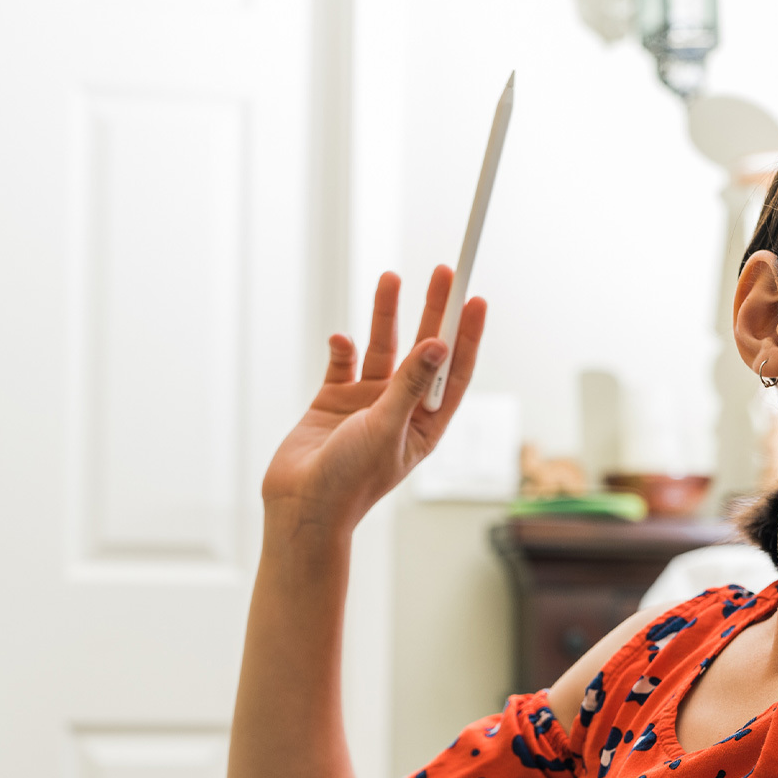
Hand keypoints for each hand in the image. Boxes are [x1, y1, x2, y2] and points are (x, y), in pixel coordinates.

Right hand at [261, 267, 486, 531]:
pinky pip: (342, 363)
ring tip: (391, 278)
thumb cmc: (352, 481)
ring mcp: (367, 403)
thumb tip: (439, 345)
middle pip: (423, 350)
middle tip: (445, 273)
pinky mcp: (333, 400)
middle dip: (433, 311)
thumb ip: (410, 385)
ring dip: (387, 315)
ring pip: (382, 348)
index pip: (455, 371)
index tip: (475, 300)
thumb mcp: (387, 428)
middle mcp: (400, 408)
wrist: (302, 504)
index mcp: (425, 423)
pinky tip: (341, 339)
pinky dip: (343, 348)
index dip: (467, 336)